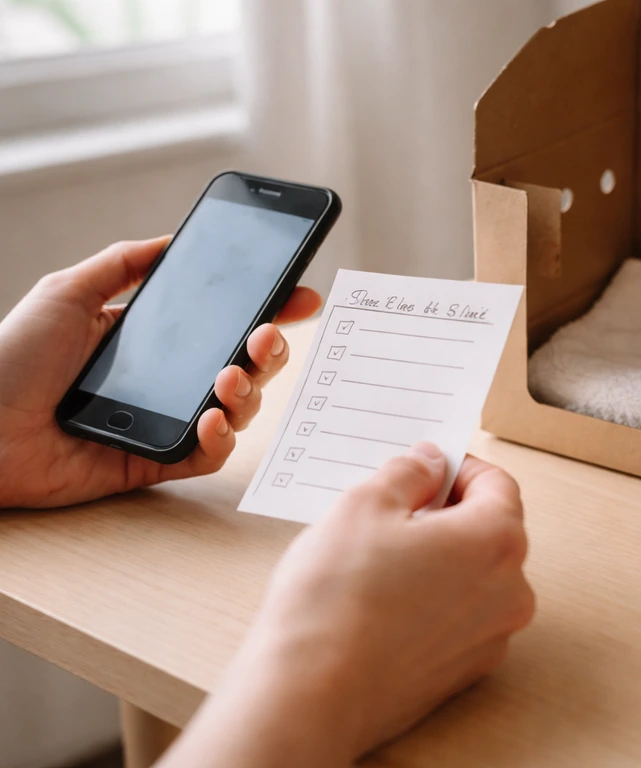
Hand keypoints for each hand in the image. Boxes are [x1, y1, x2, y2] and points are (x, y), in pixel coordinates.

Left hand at [0, 237, 320, 507]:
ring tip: (232, 375)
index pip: (221, 323)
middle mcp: (165, 381)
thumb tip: (171, 240)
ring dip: (249, 391)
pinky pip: (208, 455)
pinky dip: (220, 437)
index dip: (265, 311)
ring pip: (236, 410)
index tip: (297, 296)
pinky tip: (211, 416)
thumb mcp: (67, 292)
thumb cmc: (9, 358)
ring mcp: (164, 422)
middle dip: (269, 350)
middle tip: (267, 336)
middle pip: (242, 366)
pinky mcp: (154, 462)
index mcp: (151, 341)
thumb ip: (121, 263)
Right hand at [160, 445, 534, 766]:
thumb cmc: (336, 599)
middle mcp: (509, 591)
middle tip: (396, 510)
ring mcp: (491, 638)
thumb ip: (408, 473)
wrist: (309, 695)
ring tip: (383, 557)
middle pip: (491, 531)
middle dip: (448, 513)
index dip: (459, 468)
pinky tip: (385, 599)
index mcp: (496, 541)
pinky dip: (434, 600)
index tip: (426, 468)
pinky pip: (460, 618)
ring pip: (476, 577)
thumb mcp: (364, 504)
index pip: (497, 484)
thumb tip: (428, 463)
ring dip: (441, 558)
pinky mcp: (464, 672)